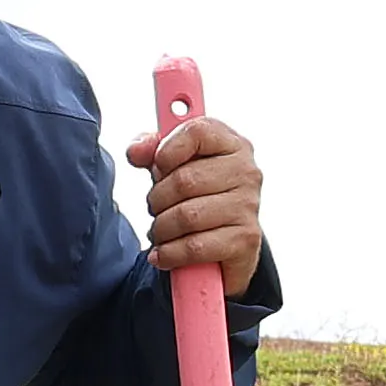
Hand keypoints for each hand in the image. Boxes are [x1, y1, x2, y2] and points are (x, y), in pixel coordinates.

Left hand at [133, 106, 264, 294]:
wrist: (226, 245)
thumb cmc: (199, 197)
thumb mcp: (175, 167)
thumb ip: (152, 151)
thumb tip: (136, 150)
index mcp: (232, 144)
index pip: (197, 132)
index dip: (166, 151)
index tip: (158, 168)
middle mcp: (246, 172)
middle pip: (184, 180)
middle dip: (157, 199)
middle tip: (156, 208)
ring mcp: (248, 207)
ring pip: (187, 216)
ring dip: (161, 229)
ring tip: (160, 232)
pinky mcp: (244, 241)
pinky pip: (194, 247)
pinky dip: (170, 253)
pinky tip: (163, 253)